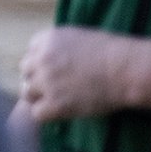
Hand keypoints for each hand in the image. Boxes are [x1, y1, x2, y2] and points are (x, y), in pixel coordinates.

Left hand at [19, 26, 140, 121]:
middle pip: (25, 72)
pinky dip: (46, 114)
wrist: (125, 70)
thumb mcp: (79, 37)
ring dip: (38, 97)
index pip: (30, 52)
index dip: (42, 63)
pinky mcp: (55, 104)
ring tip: (57, 100)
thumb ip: (60, 46)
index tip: (56, 70)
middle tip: (54, 86)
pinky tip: (60, 112)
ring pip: (26, 93)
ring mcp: (46, 82)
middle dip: (37, 78)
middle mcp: (41, 59)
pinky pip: (37, 113)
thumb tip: (53, 57)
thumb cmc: (112, 52)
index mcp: (47, 39)